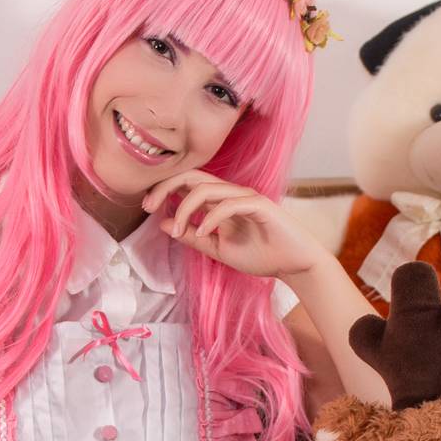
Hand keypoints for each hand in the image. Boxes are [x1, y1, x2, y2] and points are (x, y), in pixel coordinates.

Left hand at [142, 169, 329, 281]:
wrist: (294, 264)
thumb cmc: (261, 255)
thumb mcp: (218, 250)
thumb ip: (193, 237)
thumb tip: (163, 223)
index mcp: (220, 201)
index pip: (187, 183)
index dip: (163, 189)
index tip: (146, 207)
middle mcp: (231, 193)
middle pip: (192, 177)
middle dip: (165, 187)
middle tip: (148, 206)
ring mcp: (246, 197)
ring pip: (206, 188)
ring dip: (185, 208)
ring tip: (175, 230)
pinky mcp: (260, 205)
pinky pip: (228, 204)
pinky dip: (210, 218)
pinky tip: (202, 233)